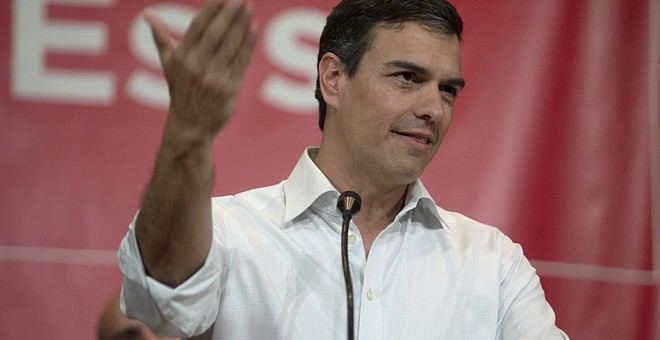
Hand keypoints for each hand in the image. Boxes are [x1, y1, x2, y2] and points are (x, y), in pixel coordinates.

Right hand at [145, 0, 257, 141]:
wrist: (190, 127)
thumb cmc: (180, 91)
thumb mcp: (168, 65)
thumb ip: (160, 38)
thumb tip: (148, 14)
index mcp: (181, 57)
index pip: (198, 27)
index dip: (211, 10)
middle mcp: (196, 66)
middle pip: (215, 34)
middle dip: (228, 14)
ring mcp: (213, 78)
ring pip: (229, 46)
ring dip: (241, 25)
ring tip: (249, 6)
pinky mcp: (229, 88)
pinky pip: (240, 62)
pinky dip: (247, 45)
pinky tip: (253, 28)